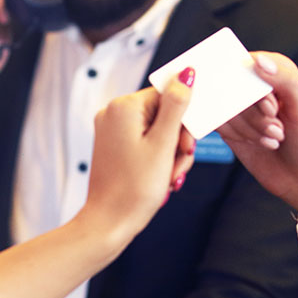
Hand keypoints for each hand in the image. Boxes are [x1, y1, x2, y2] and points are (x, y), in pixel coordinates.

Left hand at [83, 69, 196, 246]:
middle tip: (180, 162)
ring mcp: (112, 130)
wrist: (110, 222)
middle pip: (165, 114)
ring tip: (171, 176)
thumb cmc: (135, 187)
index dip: (184, 120)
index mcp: (124, 107)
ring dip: (172, 153)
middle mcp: (113, 113)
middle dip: (179, 140)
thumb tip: (187, 74)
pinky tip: (163, 177)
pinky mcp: (115, 146)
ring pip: (159, 130)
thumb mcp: (164, 144)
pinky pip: (147, 142)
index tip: (187, 143)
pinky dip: (160, 158)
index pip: (168, 95)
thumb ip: (177, 106)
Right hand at [219, 53, 297, 241]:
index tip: (273, 109)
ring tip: (274, 139)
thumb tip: (258, 60)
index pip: (249, 64)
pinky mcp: (227, 123)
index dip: (256, 90)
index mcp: (276, 70)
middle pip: (234, 87)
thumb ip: (286, 80)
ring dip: (250, 128)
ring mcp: (239, 104)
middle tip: (278, 130)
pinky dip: (238, 135)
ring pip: (224, 106)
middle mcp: (255, 83)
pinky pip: (217, 122)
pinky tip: (258, 143)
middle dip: (255, 115)